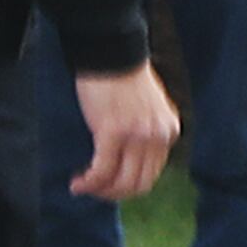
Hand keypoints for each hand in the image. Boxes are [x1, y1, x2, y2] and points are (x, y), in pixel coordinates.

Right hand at [68, 62, 178, 202]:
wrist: (112, 52)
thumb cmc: (125, 75)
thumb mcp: (149, 107)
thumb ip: (147, 131)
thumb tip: (130, 160)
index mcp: (169, 130)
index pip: (152, 173)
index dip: (128, 185)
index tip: (109, 182)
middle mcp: (158, 136)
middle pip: (139, 184)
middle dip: (114, 193)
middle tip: (95, 190)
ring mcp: (137, 136)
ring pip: (121, 183)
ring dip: (100, 191)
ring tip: (83, 187)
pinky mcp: (113, 133)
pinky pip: (102, 171)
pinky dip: (89, 182)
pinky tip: (77, 183)